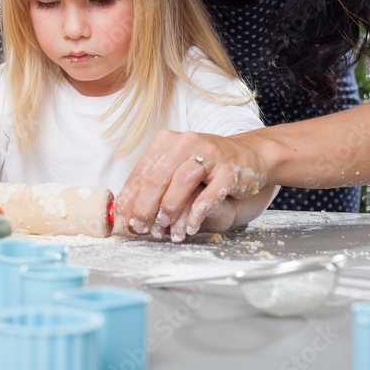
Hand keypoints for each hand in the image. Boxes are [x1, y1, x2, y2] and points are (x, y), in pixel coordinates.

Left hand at [113, 130, 269, 240]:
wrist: (248, 155)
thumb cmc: (205, 165)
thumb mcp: (175, 167)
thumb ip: (153, 185)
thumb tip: (127, 212)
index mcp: (166, 141)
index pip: (141, 172)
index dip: (129, 199)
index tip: (122, 221)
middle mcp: (186, 143)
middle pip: (157, 176)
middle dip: (145, 207)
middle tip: (140, 228)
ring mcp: (209, 154)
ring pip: (182, 180)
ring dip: (169, 207)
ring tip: (163, 227)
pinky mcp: (229, 169)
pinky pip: (211, 192)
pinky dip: (198, 212)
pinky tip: (190, 226)